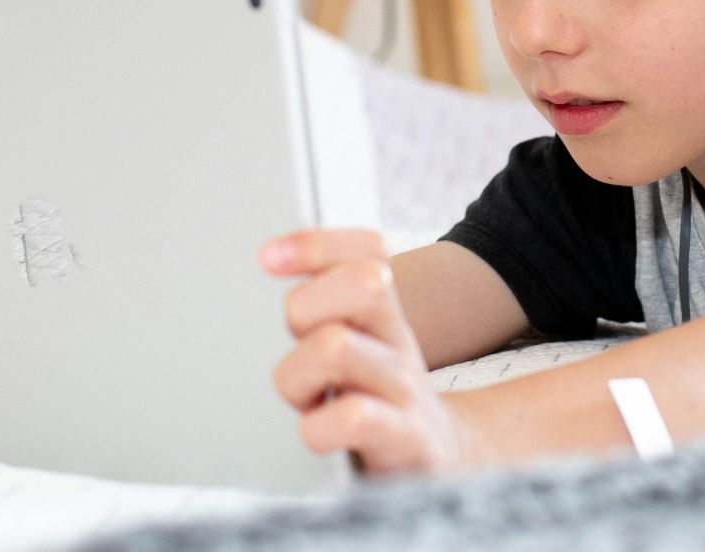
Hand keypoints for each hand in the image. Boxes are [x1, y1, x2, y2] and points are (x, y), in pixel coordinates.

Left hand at [259, 227, 469, 475]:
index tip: (268, 258)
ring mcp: (405, 390)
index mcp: (384, 315)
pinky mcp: (407, 440)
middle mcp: (399, 342)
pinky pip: (355, 417)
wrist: (436, 460)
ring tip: (305, 401)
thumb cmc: (375, 401)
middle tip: (297, 348)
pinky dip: (319, 426)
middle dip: (306, 307)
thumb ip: (324, 307)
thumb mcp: (357, 347)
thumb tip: (269, 258)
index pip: (369, 251)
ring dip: (298, 375)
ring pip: (336, 346)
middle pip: (365, 282)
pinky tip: (318, 434)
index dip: (318, 243)